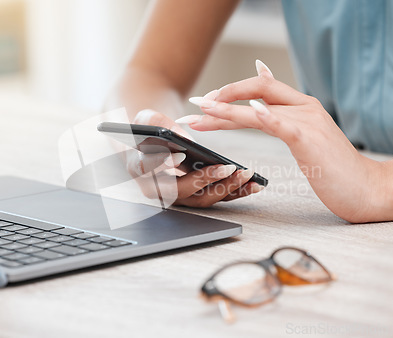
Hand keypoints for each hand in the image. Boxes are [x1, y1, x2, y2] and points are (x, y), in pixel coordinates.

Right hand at [125, 109, 263, 207]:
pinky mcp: (196, 196)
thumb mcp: (147, 119)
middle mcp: (157, 189)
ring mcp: (178, 196)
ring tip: (246, 174)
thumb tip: (181, 138)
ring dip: (226, 188)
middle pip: (180, 191)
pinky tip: (253, 183)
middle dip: (206, 180)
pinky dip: (236, 191)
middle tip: (227, 168)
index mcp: (138, 168)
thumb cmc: (149, 129)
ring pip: (202, 199)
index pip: (145, 169)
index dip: (161, 163)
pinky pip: (216, 197)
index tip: (179, 155)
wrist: (154, 142)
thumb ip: (157, 123)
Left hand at [177, 60, 382, 221]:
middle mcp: (303, 108)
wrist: (366, 188)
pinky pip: (282, 124)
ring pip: (260, 108)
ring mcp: (308, 121)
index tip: (204, 104)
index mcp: (301, 107)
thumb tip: (259, 106)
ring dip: (227, 109)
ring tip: (203, 111)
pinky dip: (265, 115)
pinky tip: (250, 110)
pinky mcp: (310, 139)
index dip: (230, 92)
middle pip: (255, 91)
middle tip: (193, 107)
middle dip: (220, 98)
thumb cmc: (334, 169)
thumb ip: (283, 121)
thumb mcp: (306, 139)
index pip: (259, 88)